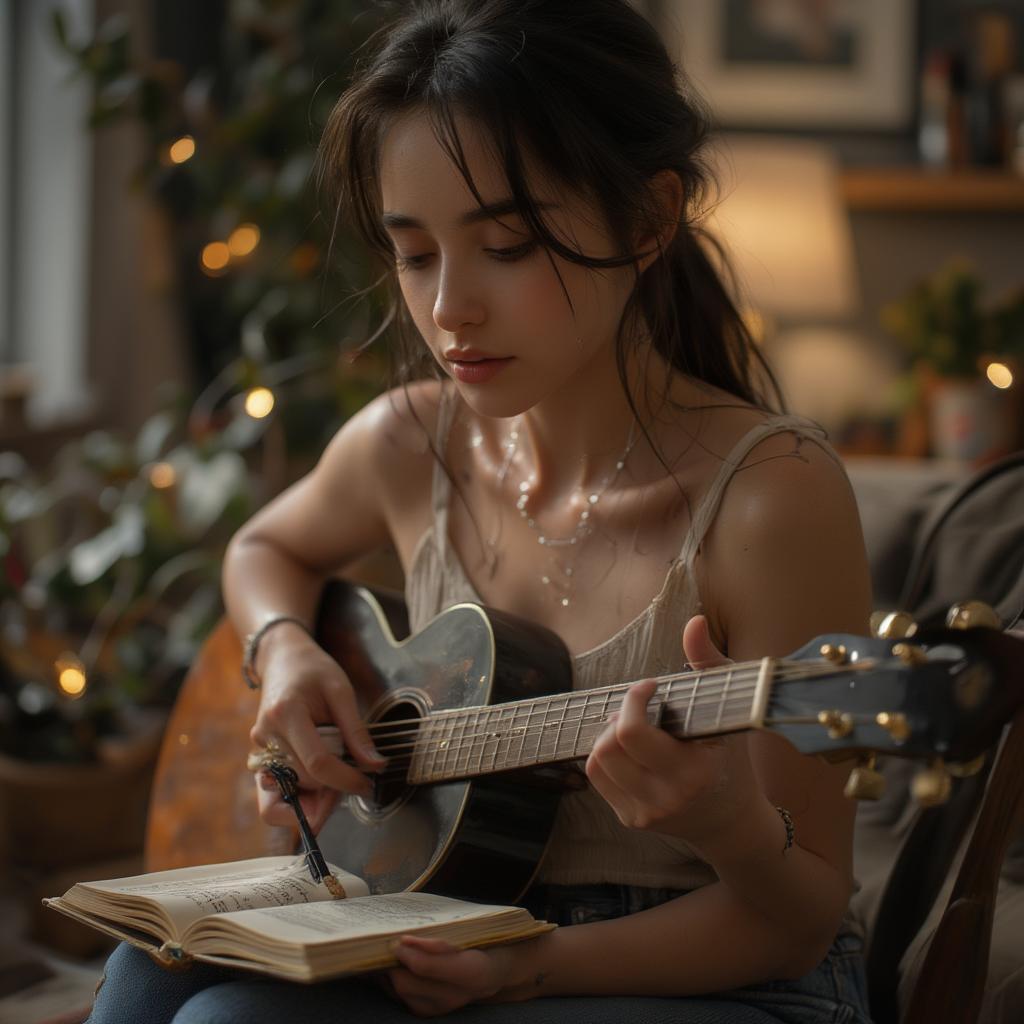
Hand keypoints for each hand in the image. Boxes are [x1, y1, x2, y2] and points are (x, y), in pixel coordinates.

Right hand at [249, 623, 384, 831]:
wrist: (282, 659)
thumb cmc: (314, 670)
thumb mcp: (341, 691)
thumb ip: (356, 731)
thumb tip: (376, 766)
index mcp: (287, 713)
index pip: (317, 763)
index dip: (346, 780)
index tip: (368, 785)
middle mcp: (266, 735)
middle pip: (302, 781)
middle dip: (332, 791)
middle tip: (356, 780)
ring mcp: (259, 748)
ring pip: (285, 794)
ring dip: (314, 798)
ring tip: (337, 781)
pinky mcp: (260, 757)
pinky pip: (276, 791)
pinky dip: (300, 795)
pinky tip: (320, 785)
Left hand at [383, 936, 515, 1015]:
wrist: (495, 970)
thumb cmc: (483, 942)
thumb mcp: (471, 932)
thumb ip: (439, 939)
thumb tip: (405, 940)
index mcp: (472, 972)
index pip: (426, 967)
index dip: (406, 952)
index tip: (397, 937)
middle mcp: (455, 997)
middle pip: (407, 984)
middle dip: (390, 963)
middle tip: (383, 942)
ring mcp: (441, 1008)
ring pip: (400, 992)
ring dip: (388, 972)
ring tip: (383, 951)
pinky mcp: (429, 1012)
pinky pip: (401, 998)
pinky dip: (392, 980)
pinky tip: (390, 965)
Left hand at [585, 615, 762, 849]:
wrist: (731, 822)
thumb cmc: (731, 757)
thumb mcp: (729, 709)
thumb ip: (709, 663)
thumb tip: (694, 621)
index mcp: (694, 772)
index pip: (633, 733)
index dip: (632, 700)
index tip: (649, 686)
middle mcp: (668, 797)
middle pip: (610, 744)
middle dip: (620, 714)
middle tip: (639, 706)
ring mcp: (646, 813)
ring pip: (598, 759)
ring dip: (609, 734)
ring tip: (632, 727)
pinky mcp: (631, 820)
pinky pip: (597, 776)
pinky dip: (606, 754)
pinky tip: (629, 750)